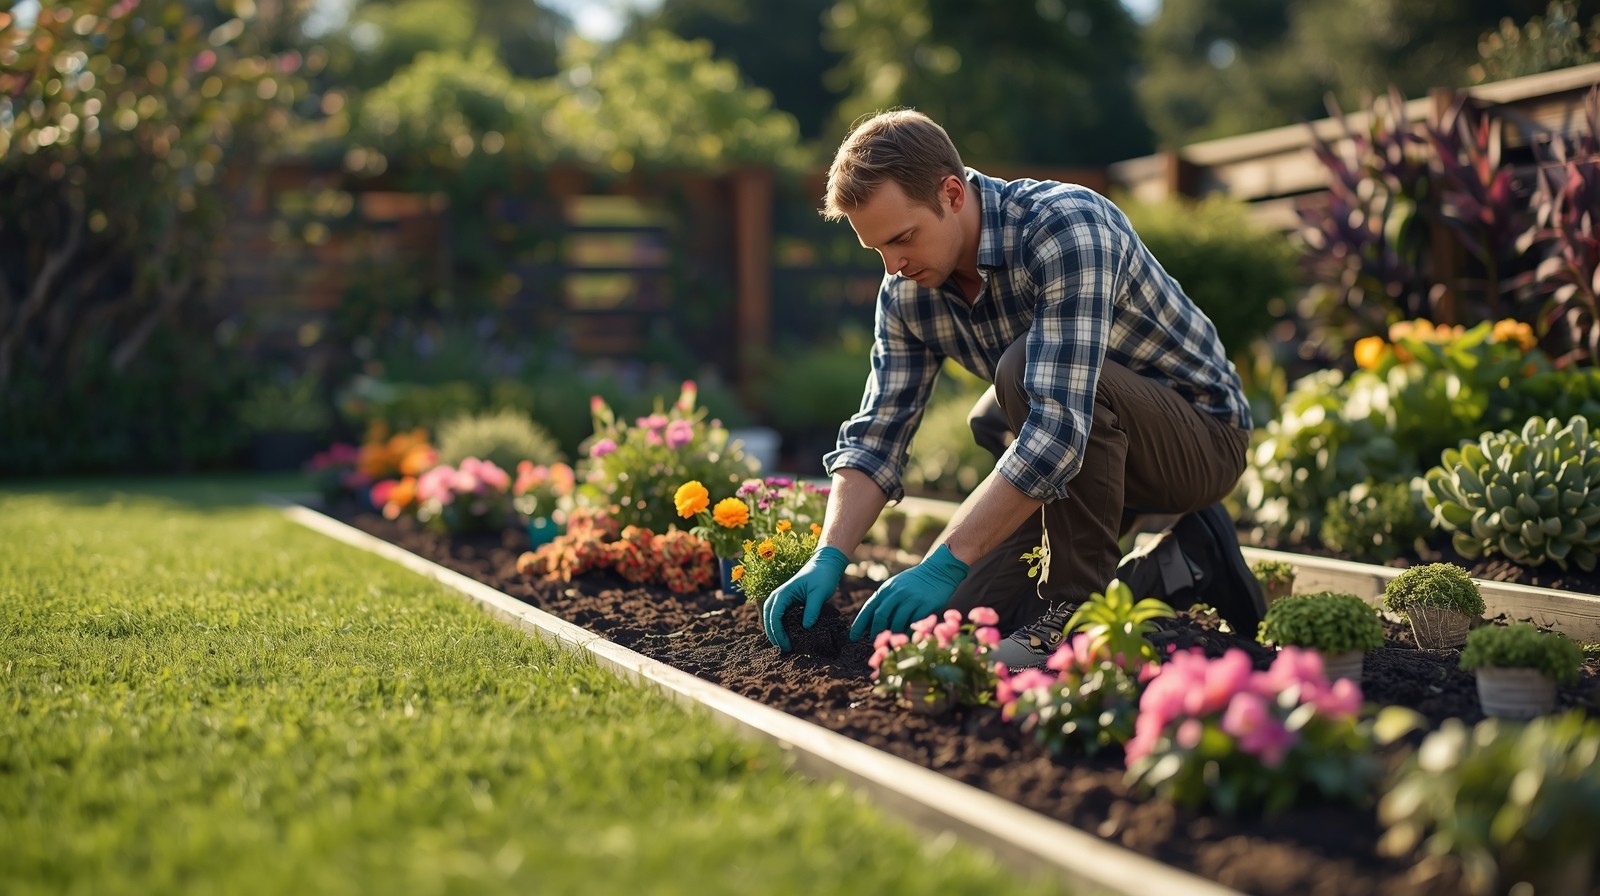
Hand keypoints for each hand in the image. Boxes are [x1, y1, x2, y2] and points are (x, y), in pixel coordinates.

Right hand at [762, 546, 848, 650]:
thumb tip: (806, 627)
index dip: (778, 633)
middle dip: (773, 634)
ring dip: (774, 630)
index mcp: (783, 593)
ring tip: (783, 644)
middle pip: (768, 618)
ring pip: (771, 616)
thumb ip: (813, 609)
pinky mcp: (788, 600)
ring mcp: (782, 598)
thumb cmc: (822, 576)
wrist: (826, 564)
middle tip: (784, 649)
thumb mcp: (819, 593)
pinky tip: (787, 635)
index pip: (774, 616)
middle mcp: (779, 595)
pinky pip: (779, 615)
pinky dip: (779, 625)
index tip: (786, 645)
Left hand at [848, 545, 969, 641]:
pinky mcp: (926, 606)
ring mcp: (912, 599)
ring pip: (897, 623)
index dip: (859, 624)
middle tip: (874, 644)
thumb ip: (885, 601)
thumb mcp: (896, 586)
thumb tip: (872, 623)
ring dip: (893, 636)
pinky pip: (914, 624)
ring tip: (891, 644)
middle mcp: (897, 593)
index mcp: (887, 589)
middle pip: (881, 616)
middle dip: (875, 633)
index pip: (869, 608)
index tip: (852, 637)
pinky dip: (909, 634)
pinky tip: (907, 639)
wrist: (938, 571)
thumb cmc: (915, 582)